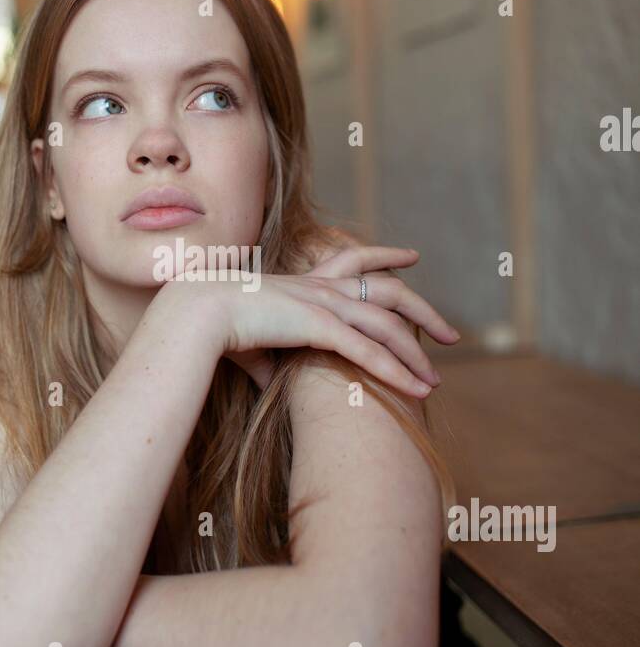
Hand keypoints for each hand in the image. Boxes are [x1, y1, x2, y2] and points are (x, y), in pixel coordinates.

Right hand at [165, 244, 459, 398]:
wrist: (196, 314)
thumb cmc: (213, 328)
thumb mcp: (250, 342)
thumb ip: (268, 360)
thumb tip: (269, 383)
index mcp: (306, 284)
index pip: (355, 260)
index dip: (385, 255)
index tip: (412, 257)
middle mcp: (322, 289)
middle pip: (388, 292)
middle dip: (423, 312)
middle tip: (450, 332)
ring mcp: (324, 305)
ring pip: (387, 326)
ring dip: (417, 355)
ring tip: (437, 381)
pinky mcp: (321, 327)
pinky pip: (371, 353)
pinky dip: (398, 372)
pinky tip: (419, 390)